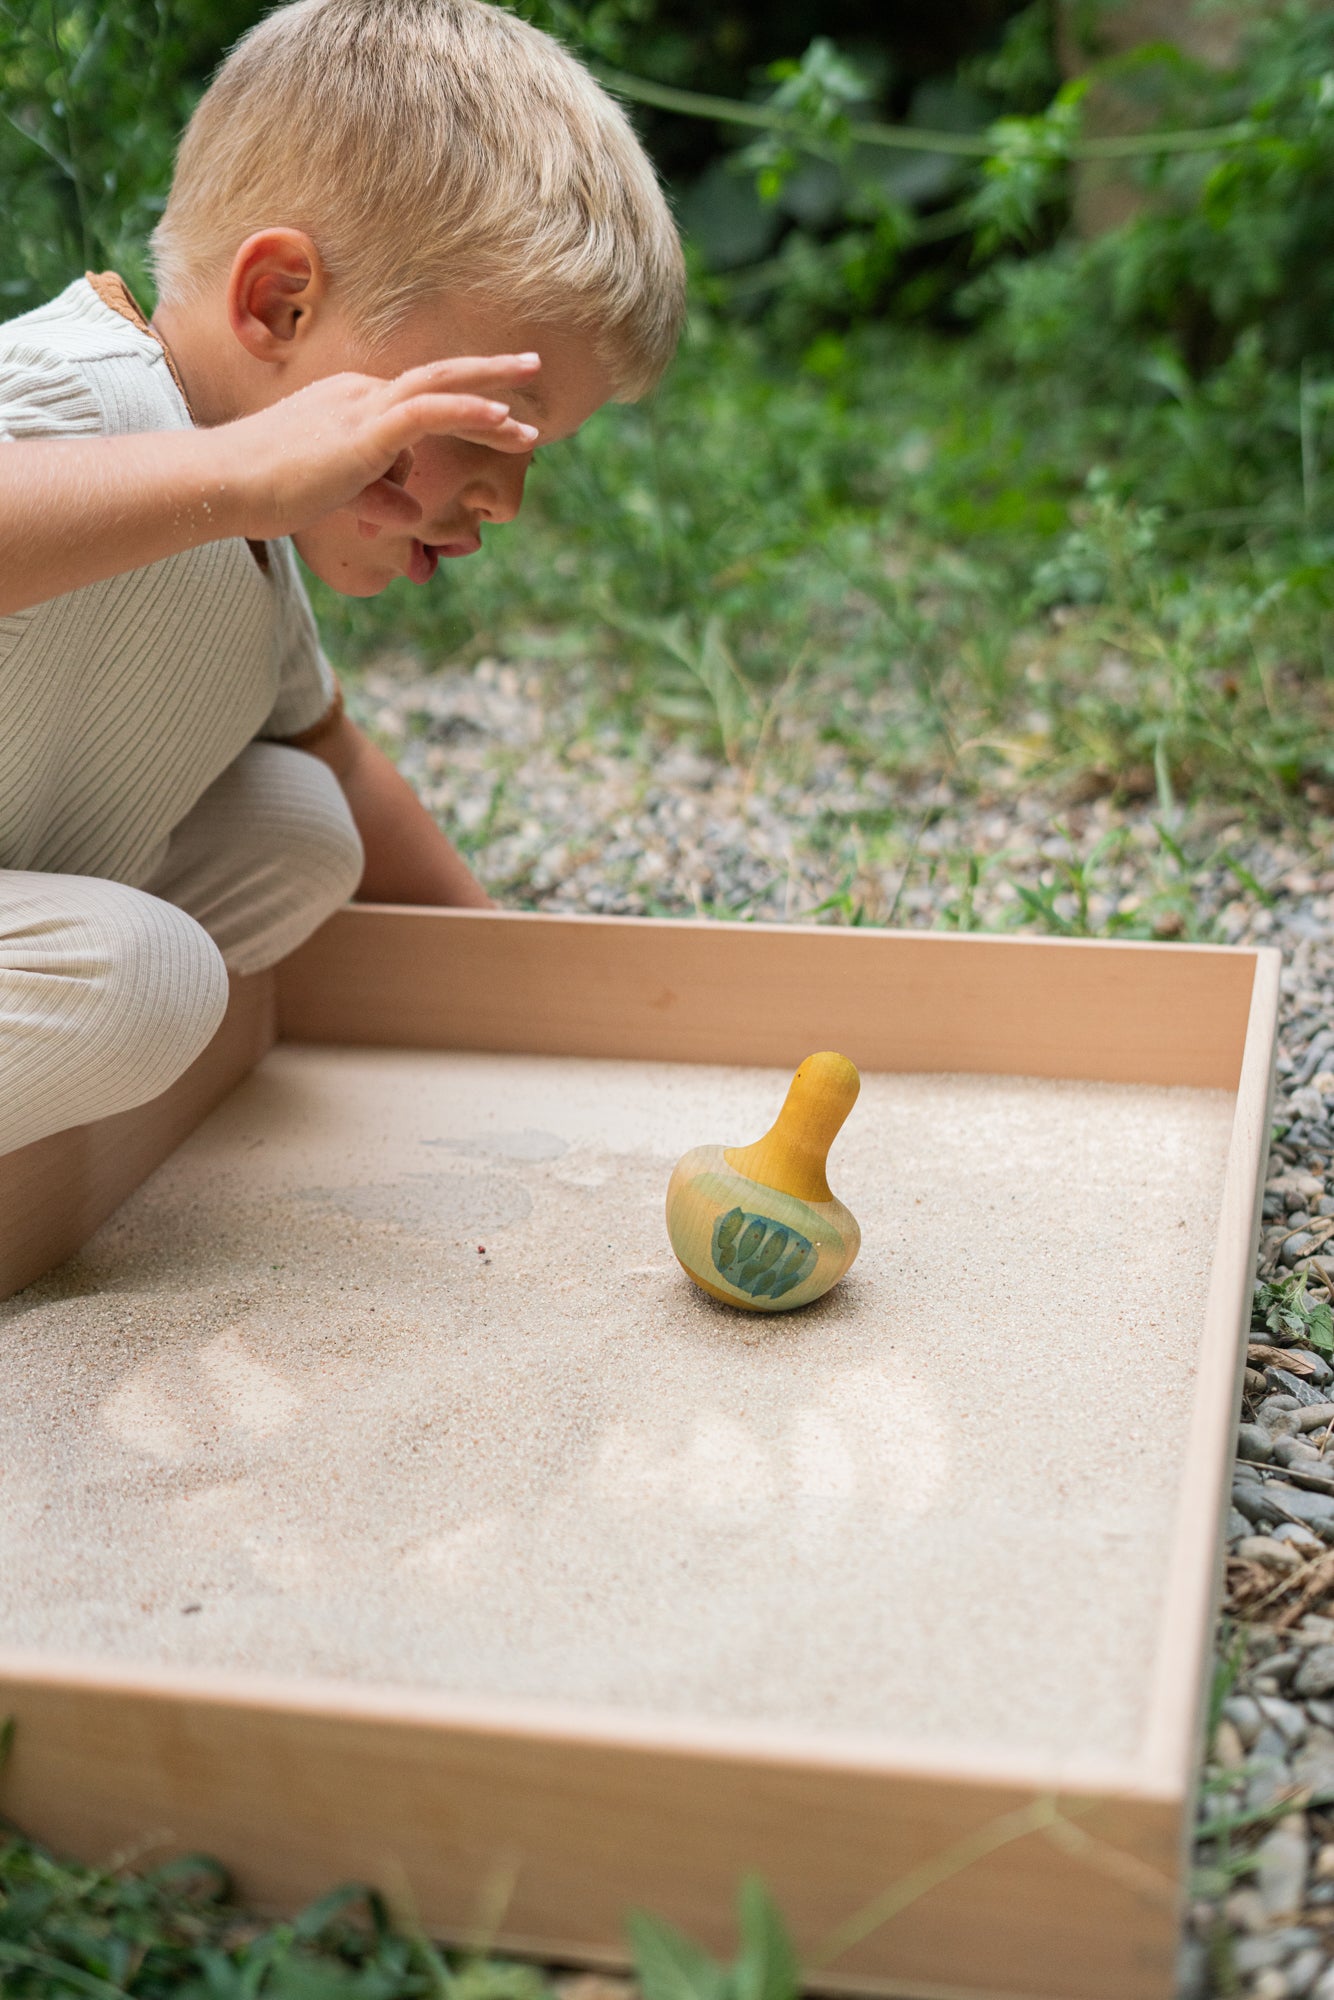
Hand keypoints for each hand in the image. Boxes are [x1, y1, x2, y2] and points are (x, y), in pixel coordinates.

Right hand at [210, 354, 541, 542]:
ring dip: (492, 392)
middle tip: (533, 366)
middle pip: (437, 378)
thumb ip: (378, 499)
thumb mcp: (338, 497)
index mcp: (352, 403)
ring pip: (440, 388)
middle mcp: (360, 394)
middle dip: (490, 374)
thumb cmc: (269, 492)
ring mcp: (363, 408)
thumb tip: (413, 514)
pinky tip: (504, 418)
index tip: (503, 424)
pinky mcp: (365, 432)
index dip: (460, 415)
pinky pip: (428, 413)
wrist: (226, 485)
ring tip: (532, 407)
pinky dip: (468, 411)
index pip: (414, 406)